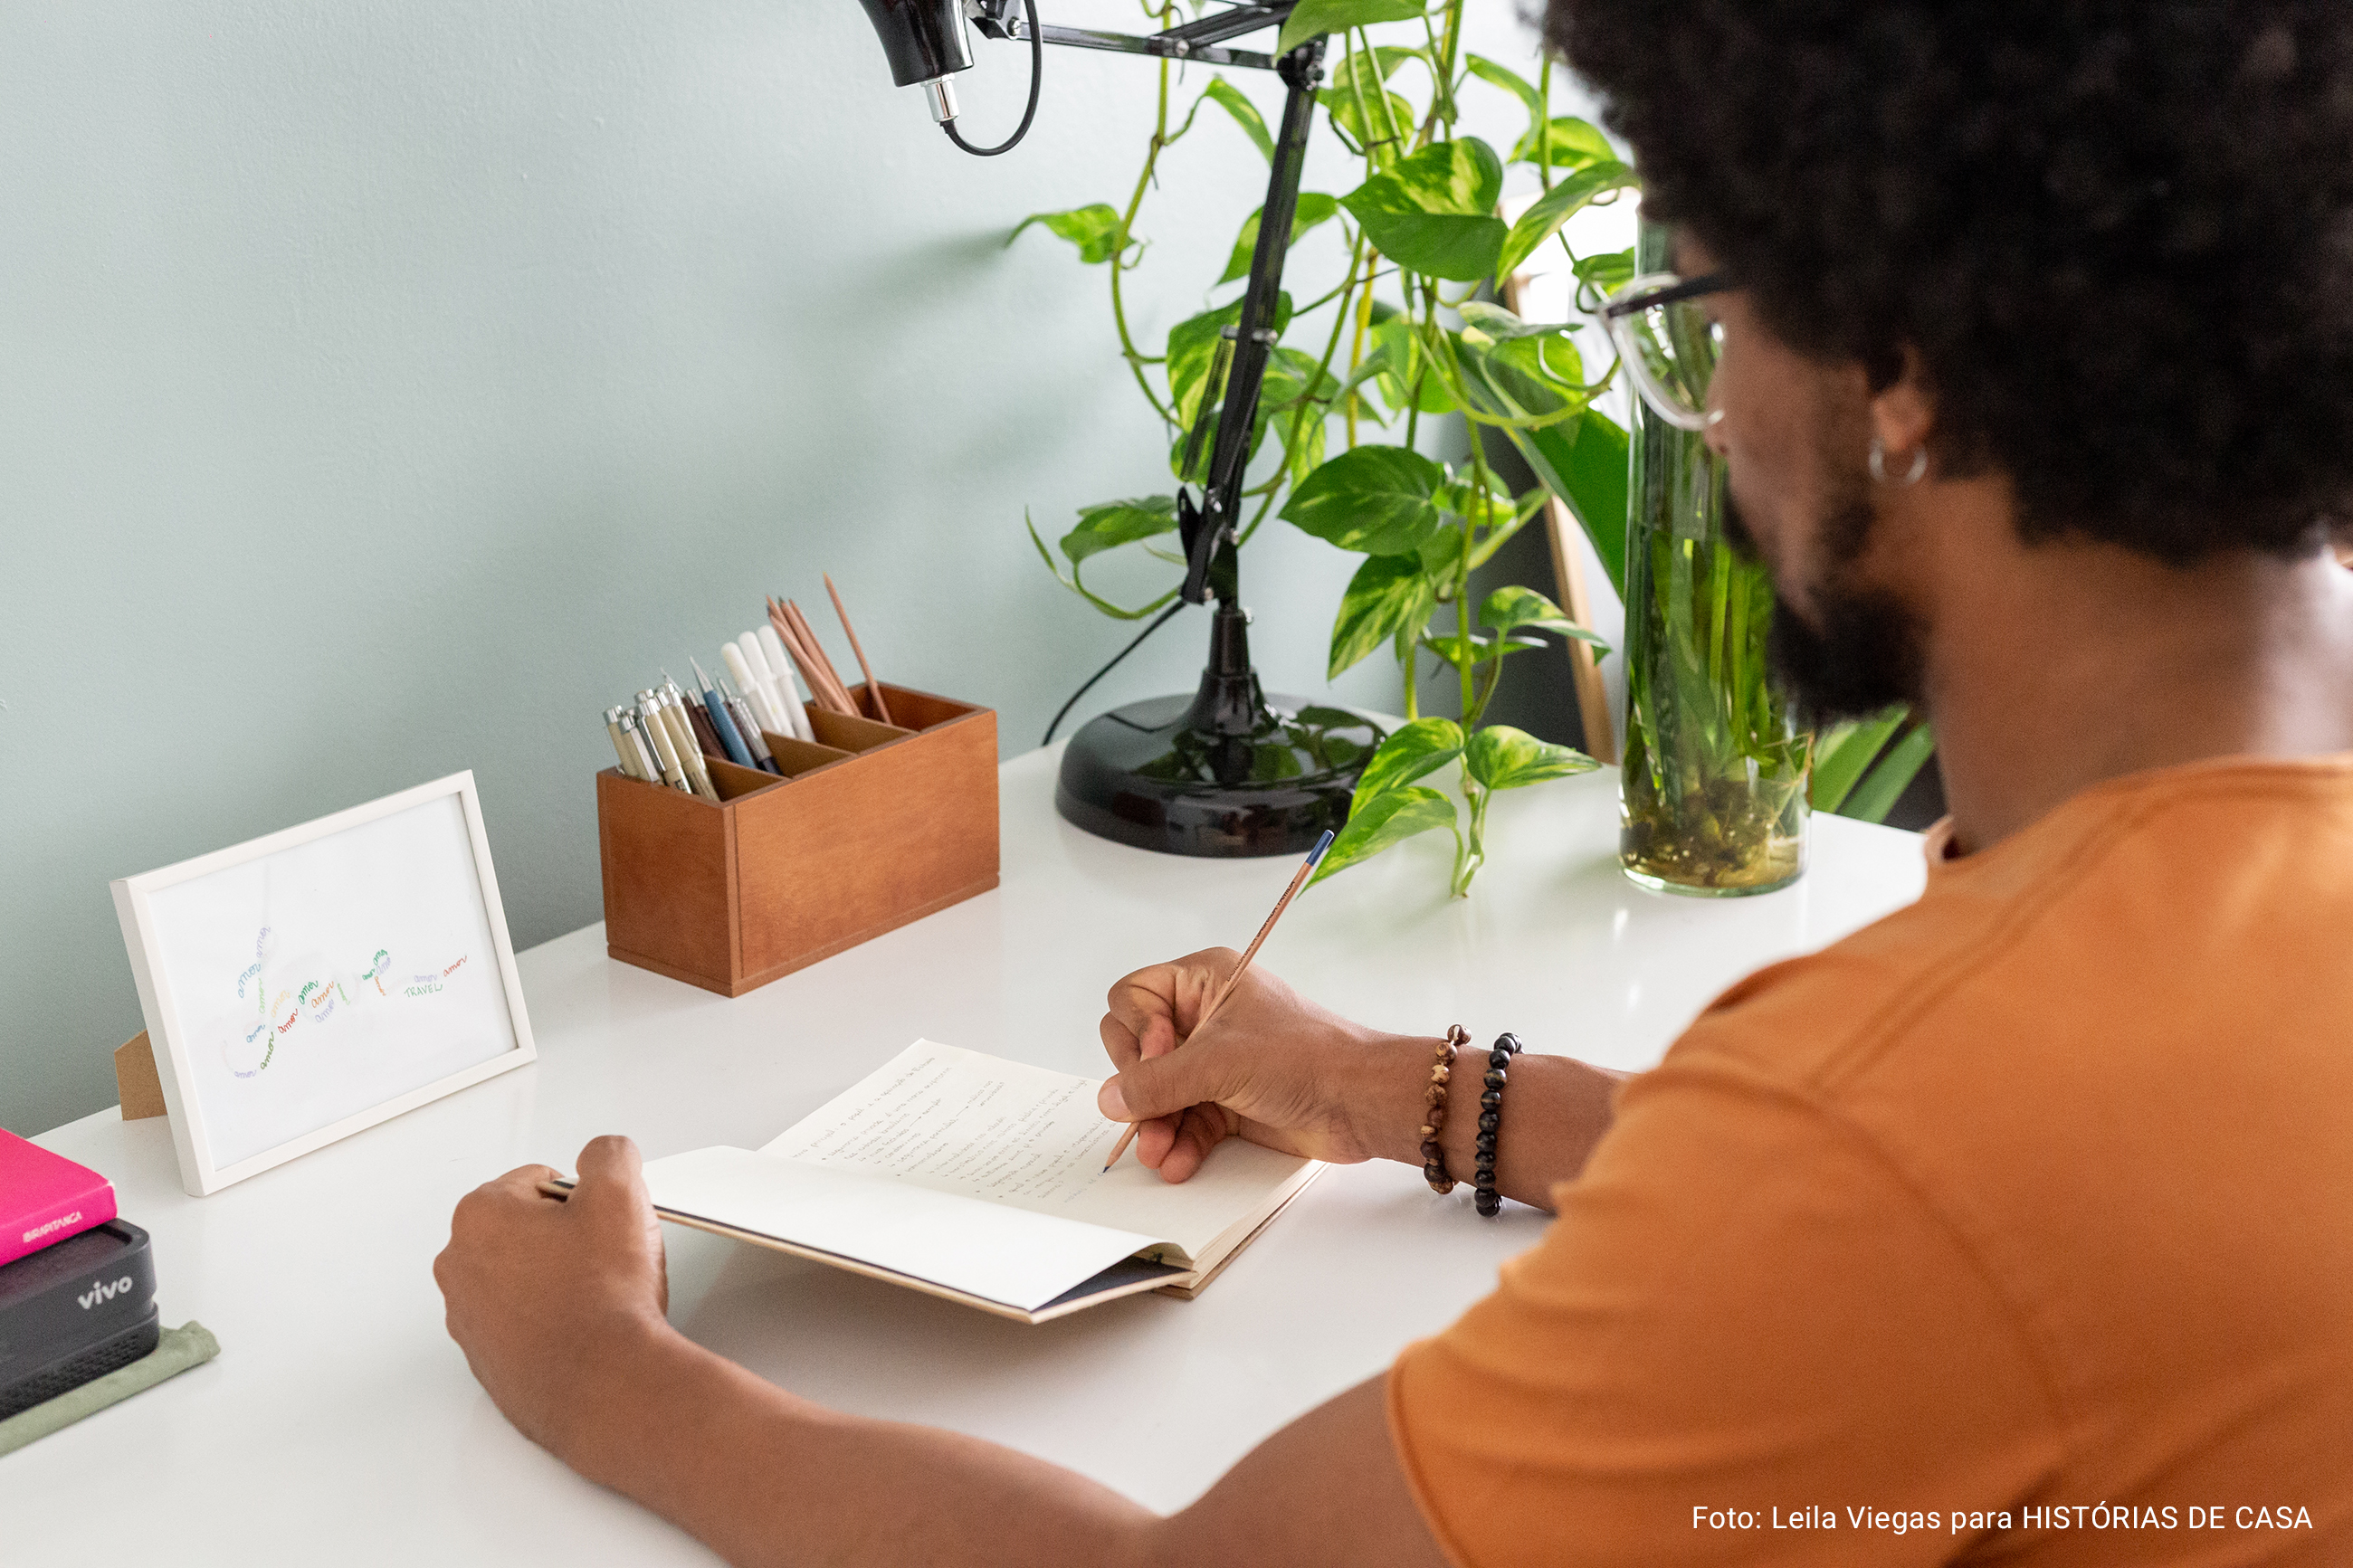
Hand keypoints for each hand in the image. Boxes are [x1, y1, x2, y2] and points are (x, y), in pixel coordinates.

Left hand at [433, 1135, 675, 1457]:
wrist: (605, 1384)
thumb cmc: (604, 1299)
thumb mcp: (622, 1194)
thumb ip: (609, 1154)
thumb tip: (603, 1155)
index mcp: (480, 1215)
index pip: (541, 1181)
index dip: (585, 1200)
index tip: (602, 1226)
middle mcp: (459, 1265)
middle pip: (526, 1227)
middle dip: (565, 1238)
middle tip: (603, 1260)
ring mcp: (467, 1316)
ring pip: (523, 1275)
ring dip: (557, 1279)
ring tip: (596, 1299)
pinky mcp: (484, 1358)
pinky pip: (520, 1321)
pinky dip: (549, 1321)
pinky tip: (583, 1330)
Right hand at [1097, 949, 1429, 1183]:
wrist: (1359, 1103)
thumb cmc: (1305, 1058)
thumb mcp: (1220, 1062)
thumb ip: (1157, 1082)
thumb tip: (1110, 1098)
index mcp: (1204, 981)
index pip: (1133, 998)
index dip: (1138, 1032)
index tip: (1161, 1057)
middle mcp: (1204, 1017)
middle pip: (1138, 1051)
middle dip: (1140, 1089)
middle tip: (1147, 1115)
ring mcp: (1215, 1061)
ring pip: (1158, 1094)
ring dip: (1155, 1126)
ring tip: (1157, 1152)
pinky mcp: (1227, 1101)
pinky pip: (1184, 1122)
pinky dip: (1178, 1143)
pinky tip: (1177, 1163)